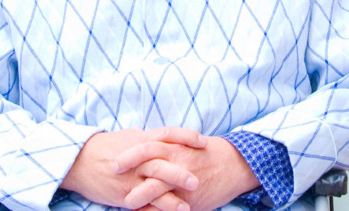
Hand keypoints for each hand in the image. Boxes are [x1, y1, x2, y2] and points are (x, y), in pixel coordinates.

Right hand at [61, 127, 205, 210]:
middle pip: (163, 163)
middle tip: (199, 179)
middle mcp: (139, 158)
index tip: (203, 142)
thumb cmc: (104, 146)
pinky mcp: (123, 195)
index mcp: (142, 140)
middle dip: (181, 172)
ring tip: (188, 207)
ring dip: (172, 199)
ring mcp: (131, 178)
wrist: (79, 161)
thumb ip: (144, 136)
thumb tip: (155, 134)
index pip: (169, 134)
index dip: (187, 137)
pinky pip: (142, 204)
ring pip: (154, 187)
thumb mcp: (127, 136)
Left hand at [120, 136, 259, 210]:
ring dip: (139, 195)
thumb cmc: (208, 154)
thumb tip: (145, 144)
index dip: (130, 152)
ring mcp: (184, 179)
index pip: (148, 144)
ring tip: (126, 202)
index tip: (115, 160)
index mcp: (176, 145)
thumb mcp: (187, 144)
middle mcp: (179, 159)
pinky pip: (170, 207)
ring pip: (156, 186)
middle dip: (129, 166)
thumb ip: (168, 145)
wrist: (235, 164)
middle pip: (148, 160)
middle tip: (113, 172)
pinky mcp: (191, 198)